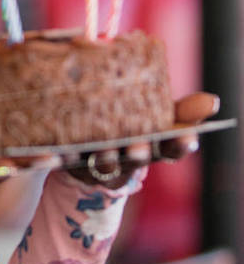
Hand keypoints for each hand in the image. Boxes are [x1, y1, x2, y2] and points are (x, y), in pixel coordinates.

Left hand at [66, 91, 219, 188]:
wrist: (87, 143)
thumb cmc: (131, 124)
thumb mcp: (158, 115)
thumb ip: (183, 110)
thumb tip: (212, 102)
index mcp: (150, 147)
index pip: (171, 149)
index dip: (179, 145)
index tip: (189, 138)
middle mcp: (125, 158)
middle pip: (135, 159)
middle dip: (138, 154)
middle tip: (140, 147)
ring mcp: (96, 160)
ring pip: (101, 162)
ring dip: (102, 156)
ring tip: (101, 149)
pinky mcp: (67, 158)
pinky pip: (60, 160)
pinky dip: (54, 158)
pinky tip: (50, 153)